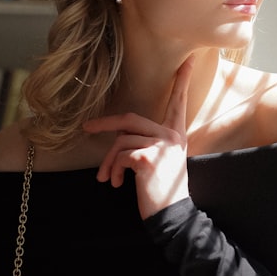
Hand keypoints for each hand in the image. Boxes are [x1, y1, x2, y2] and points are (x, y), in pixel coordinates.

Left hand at [83, 56, 195, 218]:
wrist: (171, 216)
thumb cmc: (162, 191)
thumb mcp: (159, 161)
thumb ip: (146, 142)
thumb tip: (119, 133)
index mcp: (176, 133)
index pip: (179, 101)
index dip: (183, 79)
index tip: (188, 59)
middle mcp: (172, 135)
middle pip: (130, 119)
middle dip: (105, 123)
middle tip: (87, 128)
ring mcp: (161, 145)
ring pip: (121, 141)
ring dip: (109, 162)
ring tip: (110, 179)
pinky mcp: (148, 157)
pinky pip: (120, 155)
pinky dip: (113, 170)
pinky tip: (118, 184)